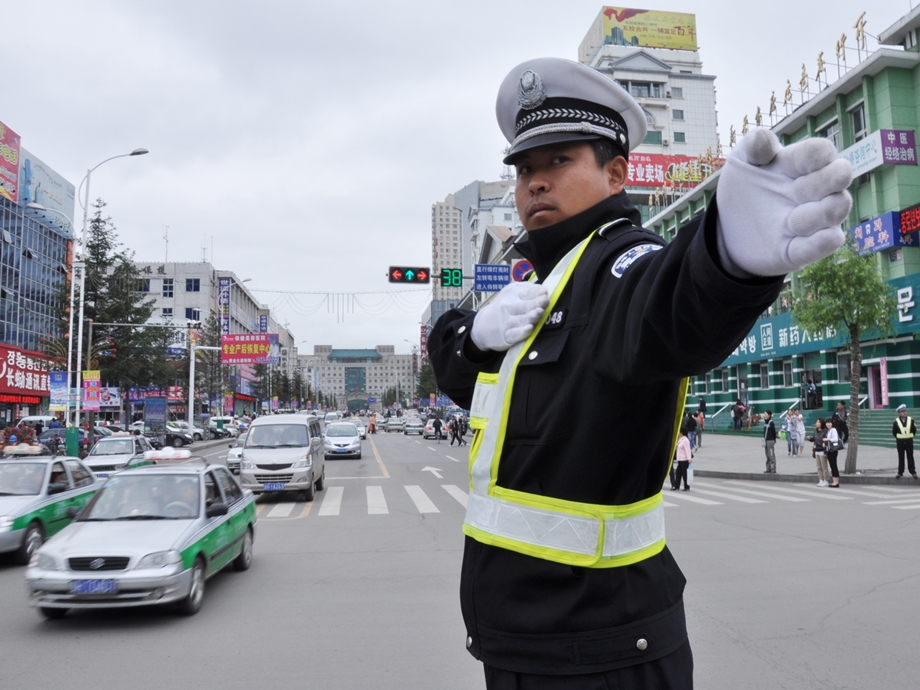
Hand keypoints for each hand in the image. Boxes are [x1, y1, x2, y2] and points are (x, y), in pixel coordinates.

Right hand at [471, 281, 548, 350]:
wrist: (483, 326)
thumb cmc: (504, 308)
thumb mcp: (511, 293)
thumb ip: (527, 290)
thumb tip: (543, 290)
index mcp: (511, 294)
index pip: (526, 292)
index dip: (536, 292)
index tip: (544, 292)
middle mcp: (507, 307)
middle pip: (524, 306)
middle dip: (535, 303)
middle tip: (545, 301)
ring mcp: (506, 322)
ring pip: (521, 320)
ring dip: (530, 316)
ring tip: (539, 312)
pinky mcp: (506, 336)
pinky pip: (514, 334)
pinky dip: (521, 332)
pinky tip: (529, 328)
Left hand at [716, 129, 852, 276]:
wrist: (730, 229)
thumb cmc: (745, 187)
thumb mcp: (741, 164)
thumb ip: (752, 148)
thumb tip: (762, 138)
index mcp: (799, 164)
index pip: (820, 151)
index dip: (816, 154)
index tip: (790, 162)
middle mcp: (814, 189)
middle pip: (840, 176)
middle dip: (830, 178)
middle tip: (799, 189)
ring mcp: (812, 218)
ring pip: (838, 209)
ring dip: (822, 212)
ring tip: (791, 220)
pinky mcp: (803, 248)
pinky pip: (825, 244)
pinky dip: (823, 241)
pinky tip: (811, 237)